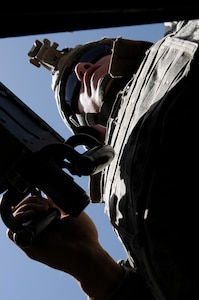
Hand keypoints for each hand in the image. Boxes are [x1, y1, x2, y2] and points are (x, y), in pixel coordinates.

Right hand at [7, 195, 122, 298]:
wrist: (88, 252)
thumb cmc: (85, 236)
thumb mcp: (72, 213)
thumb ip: (59, 205)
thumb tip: (48, 196)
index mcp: (48, 223)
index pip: (32, 208)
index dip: (35, 200)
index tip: (47, 200)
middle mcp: (39, 231)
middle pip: (22, 211)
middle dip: (30, 202)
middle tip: (45, 205)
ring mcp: (33, 239)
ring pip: (15, 220)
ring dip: (24, 208)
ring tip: (41, 209)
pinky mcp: (30, 248)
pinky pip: (12, 233)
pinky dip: (17, 221)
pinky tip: (32, 215)